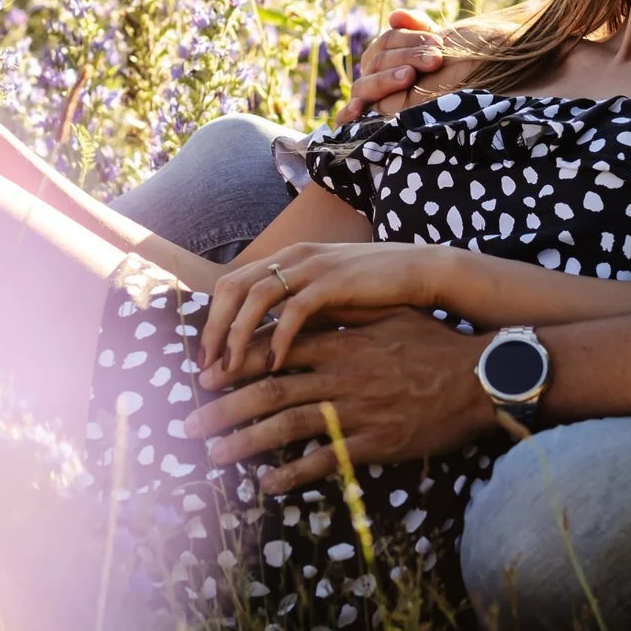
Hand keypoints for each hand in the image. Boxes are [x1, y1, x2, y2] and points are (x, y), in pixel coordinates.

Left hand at [184, 307, 495, 493]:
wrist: (479, 377)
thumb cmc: (434, 344)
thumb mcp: (388, 317)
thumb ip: (346, 317)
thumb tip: (307, 314)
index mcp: (340, 342)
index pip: (273, 350)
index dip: (233, 365)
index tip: (204, 379)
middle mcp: (340, 375)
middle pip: (267, 390)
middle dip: (221, 408)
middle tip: (188, 426)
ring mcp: (356, 410)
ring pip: (285, 426)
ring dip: (243, 442)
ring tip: (212, 455)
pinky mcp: (374, 443)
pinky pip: (324, 461)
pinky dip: (291, 474)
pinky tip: (266, 484)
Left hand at [201, 242, 453, 373]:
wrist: (424, 273)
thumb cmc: (380, 291)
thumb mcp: (330, 295)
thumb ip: (298, 309)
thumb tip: (265, 343)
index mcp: (290, 259)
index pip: (233, 284)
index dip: (214, 321)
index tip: (206, 358)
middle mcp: (295, 257)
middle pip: (233, 288)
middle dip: (215, 331)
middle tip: (206, 370)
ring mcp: (314, 267)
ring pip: (255, 298)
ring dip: (237, 337)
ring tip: (230, 372)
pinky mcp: (335, 282)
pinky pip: (294, 309)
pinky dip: (279, 337)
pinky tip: (275, 366)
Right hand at [335, 9, 444, 124]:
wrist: (456, 102)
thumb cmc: (443, 74)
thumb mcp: (434, 48)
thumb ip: (418, 27)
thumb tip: (395, 16)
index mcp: (385, 54)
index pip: (389, 41)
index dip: (412, 40)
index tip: (438, 44)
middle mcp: (372, 74)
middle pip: (379, 61)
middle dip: (408, 57)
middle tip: (435, 60)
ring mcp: (366, 97)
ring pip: (364, 85)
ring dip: (385, 79)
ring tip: (409, 76)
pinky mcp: (362, 121)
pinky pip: (345, 118)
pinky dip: (346, 114)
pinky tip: (356, 111)